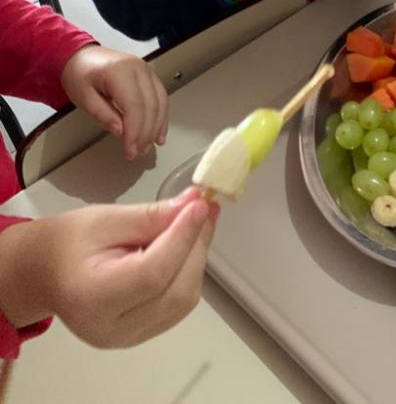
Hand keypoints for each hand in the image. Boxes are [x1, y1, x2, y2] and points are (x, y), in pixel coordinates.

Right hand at [0, 188, 218, 346]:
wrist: (43, 273)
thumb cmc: (68, 241)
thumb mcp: (104, 219)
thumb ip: (149, 216)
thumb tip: (193, 204)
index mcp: (93, 299)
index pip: (153, 274)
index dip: (183, 237)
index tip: (200, 204)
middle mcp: (112, 329)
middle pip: (174, 291)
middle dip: (196, 245)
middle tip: (205, 208)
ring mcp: (128, 338)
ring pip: (182, 300)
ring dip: (197, 257)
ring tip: (198, 222)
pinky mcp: (140, 335)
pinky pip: (177, 306)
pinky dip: (189, 272)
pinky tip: (187, 245)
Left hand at [60, 45, 168, 159]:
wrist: (81, 56)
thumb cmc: (79, 74)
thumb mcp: (83, 97)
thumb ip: (103, 115)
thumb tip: (121, 131)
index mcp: (120, 71)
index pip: (134, 106)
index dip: (135, 131)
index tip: (130, 150)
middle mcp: (138, 68)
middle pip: (150, 105)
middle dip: (146, 133)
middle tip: (137, 152)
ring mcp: (146, 70)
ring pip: (160, 102)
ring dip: (156, 127)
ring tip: (147, 146)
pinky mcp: (149, 75)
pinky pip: (161, 97)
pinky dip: (161, 116)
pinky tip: (158, 132)